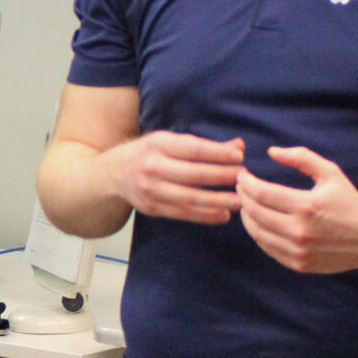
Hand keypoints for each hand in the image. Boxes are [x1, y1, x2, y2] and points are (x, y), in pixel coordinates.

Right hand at [98, 131, 244, 224]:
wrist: (113, 174)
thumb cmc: (148, 153)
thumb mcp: (169, 141)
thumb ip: (203, 145)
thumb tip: (239, 146)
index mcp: (158, 144)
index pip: (193, 149)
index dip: (218, 153)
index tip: (239, 156)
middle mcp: (152, 167)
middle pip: (194, 175)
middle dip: (222, 176)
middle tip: (244, 178)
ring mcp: (151, 190)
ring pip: (190, 198)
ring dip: (218, 201)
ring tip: (240, 201)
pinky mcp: (152, 208)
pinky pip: (183, 214)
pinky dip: (205, 216)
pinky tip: (223, 215)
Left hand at [235, 145, 357, 273]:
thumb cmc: (349, 202)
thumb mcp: (330, 173)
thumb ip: (301, 158)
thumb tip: (271, 152)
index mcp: (306, 206)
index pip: (262, 194)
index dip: (246, 183)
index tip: (241, 175)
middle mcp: (299, 231)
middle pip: (255, 213)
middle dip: (243, 197)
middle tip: (240, 188)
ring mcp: (298, 251)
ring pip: (257, 234)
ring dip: (246, 217)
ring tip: (246, 204)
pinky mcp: (298, 264)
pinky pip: (268, 248)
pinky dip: (259, 234)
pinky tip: (259, 223)